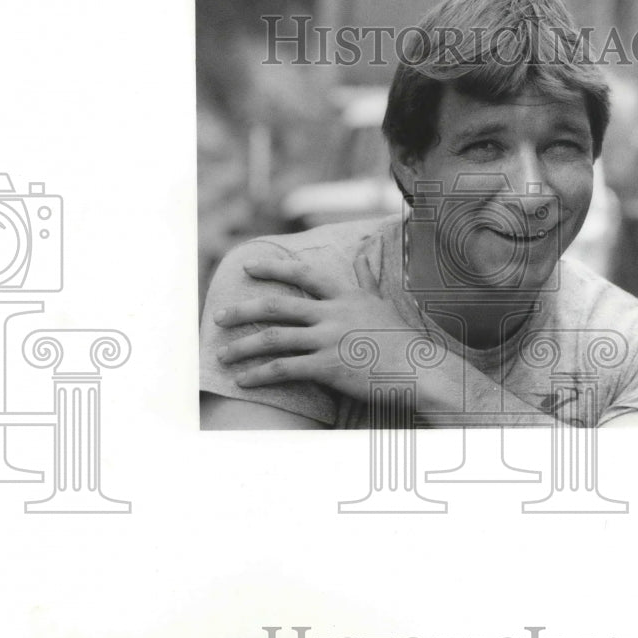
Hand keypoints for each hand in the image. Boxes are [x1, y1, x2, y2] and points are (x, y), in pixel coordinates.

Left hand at [214, 253, 427, 400]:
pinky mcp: (328, 367)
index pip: (303, 274)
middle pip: (277, 306)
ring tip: (222, 355)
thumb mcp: (383, 304)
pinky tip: (243, 381)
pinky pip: (283, 369)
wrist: (419, 369)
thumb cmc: (403, 340)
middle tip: (218, 317)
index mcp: (345, 295)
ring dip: (242, 347)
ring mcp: (329, 339)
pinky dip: (258, 375)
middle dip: (242, 310)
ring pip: (274, 338)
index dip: (272, 269)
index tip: (247, 267)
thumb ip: (367, 281)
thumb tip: (366, 256)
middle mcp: (333, 313)